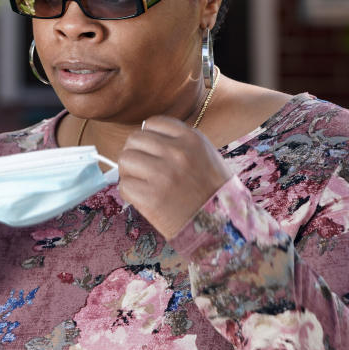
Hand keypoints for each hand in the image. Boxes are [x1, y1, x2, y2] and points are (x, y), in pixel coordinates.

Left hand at [118, 115, 232, 239]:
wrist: (224, 227)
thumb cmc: (213, 192)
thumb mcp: (205, 155)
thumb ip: (178, 142)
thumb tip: (145, 135)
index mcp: (192, 138)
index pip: (153, 123)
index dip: (148, 138)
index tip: (151, 151)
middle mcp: (177, 152)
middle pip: (134, 139)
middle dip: (135, 154)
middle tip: (141, 170)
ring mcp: (163, 174)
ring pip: (125, 159)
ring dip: (129, 172)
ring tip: (141, 183)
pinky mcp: (151, 197)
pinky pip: (125, 185)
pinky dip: (129, 193)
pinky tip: (142, 199)